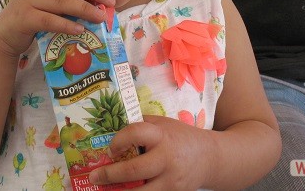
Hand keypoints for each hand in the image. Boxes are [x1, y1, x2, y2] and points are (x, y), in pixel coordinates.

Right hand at [0, 0, 114, 56]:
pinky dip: (65, 25)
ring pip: (61, 2)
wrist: (4, 35)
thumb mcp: (51, 8)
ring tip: (99, 18)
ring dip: (83, 9)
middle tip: (109, 6)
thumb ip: (68, 4)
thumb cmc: (33, 21)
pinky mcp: (23, 18)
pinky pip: (48, 20)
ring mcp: (29, 1)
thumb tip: (98, 9)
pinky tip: (79, 31)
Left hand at [89, 115, 212, 189]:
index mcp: (162, 135)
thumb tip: (111, 128)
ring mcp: (170, 180)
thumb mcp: (163, 124)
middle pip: (135, 170)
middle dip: (110, 175)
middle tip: (94, 176)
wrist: (210, 157)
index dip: (119, 140)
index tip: (109, 148)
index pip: (136, 134)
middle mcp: (166, 158)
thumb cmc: (180, 137)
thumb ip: (141, 125)